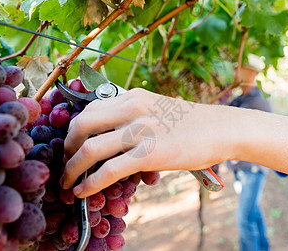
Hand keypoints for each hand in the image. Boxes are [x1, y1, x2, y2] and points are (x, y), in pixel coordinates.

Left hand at [61, 88, 235, 197]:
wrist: (221, 129)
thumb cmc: (192, 122)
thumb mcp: (158, 108)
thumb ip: (133, 116)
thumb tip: (112, 138)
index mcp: (132, 96)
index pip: (90, 109)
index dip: (74, 130)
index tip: (72, 145)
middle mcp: (132, 109)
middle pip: (81, 125)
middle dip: (68, 148)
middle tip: (66, 163)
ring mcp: (140, 130)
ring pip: (90, 149)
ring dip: (72, 169)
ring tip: (68, 182)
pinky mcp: (149, 153)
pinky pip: (109, 170)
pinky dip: (90, 183)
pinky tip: (83, 191)